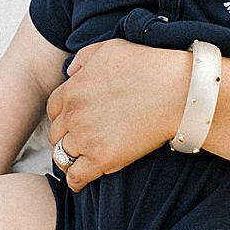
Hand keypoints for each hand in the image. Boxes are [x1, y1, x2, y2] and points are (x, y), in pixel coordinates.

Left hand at [46, 41, 189, 189]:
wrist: (177, 92)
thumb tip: (71, 72)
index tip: (73, 123)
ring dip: (69, 159)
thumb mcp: (110, 48)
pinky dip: (76, 181)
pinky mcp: (101, 158)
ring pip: (62, 156)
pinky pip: (76, 177)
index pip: (52, 109)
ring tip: (80, 162)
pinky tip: (83, 181)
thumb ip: (84, 57)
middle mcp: (73, 114)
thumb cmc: (149, 67)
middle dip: (65, 137)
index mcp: (73, 88)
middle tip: (80, 142)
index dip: (63, 117)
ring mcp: (85, 137)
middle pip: (56, 133)